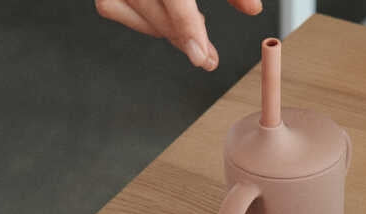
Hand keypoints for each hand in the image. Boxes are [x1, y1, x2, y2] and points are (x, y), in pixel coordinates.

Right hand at [94, 0, 262, 69]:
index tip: (200, 55)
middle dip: (181, 36)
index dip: (187, 27)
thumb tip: (252, 8)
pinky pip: (112, 5)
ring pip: (131, 8)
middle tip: (206, 56)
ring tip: (188, 35)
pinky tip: (161, 20)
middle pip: (155, 8)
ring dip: (161, 29)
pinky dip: (138, 18)